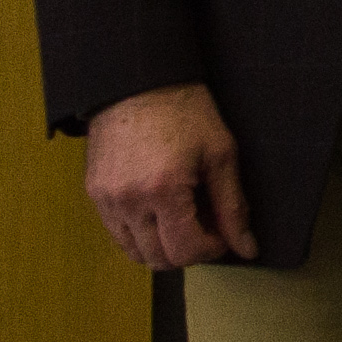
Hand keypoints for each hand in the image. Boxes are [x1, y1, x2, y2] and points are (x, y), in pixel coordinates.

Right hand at [84, 82, 257, 267]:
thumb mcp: (220, 154)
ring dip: (162, 247)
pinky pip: (117, 233)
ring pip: (135, 252)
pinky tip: (159, 212)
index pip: (185, 251)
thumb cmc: (183, 112)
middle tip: (205, 226)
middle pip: (158, 259)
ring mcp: (106, 199)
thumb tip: (247, 247)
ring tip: (182, 219)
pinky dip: (140, 234)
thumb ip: (233, 206)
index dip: (211, 249)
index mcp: (163, 191)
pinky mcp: (94, 193)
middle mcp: (128, 201)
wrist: (139, 82)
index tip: (223, 232)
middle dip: (188, 251)